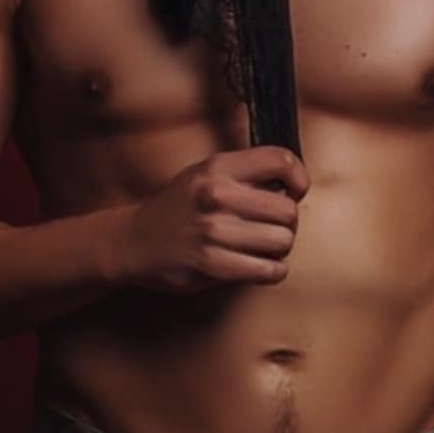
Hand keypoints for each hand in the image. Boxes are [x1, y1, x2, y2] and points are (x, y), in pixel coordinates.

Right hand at [118, 145, 309, 294]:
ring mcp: (214, 232)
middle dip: (288, 222)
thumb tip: (293, 183)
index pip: (280, 161)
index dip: (298, 178)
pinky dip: (272, 270)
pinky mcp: (212, 265)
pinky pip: (269, 270)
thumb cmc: (178, 207)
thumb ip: (244, 173)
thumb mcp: (205, 174)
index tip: (294, 191)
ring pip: (283, 242)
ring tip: (262, 246)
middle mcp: (217, 195)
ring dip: (278, 248)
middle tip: (272, 226)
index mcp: (218, 168)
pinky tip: (259, 265)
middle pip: (288, 210)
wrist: (134, 241)